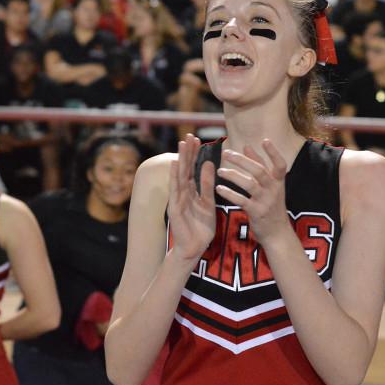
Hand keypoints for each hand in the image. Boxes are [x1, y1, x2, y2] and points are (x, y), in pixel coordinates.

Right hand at [167, 135, 216, 262]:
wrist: (194, 248)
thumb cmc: (201, 228)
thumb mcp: (208, 203)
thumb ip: (207, 185)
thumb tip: (209, 164)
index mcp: (191, 192)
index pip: (192, 169)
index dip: (194, 155)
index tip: (198, 139)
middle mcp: (182, 193)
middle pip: (185, 169)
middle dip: (187, 152)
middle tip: (190, 135)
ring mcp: (177, 199)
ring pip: (179, 176)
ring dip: (181, 160)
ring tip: (182, 144)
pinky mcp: (174, 208)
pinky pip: (175, 190)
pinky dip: (175, 177)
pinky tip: (176, 164)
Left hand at [214, 139, 290, 244]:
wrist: (277, 234)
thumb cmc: (271, 206)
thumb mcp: (270, 186)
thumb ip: (260, 165)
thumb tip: (247, 145)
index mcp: (278, 182)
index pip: (280, 165)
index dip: (273, 153)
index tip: (265, 140)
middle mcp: (274, 190)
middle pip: (259, 171)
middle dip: (242, 160)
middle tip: (226, 153)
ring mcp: (266, 201)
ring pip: (249, 184)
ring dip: (233, 176)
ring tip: (220, 171)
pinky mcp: (257, 213)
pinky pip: (242, 200)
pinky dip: (230, 194)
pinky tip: (219, 189)